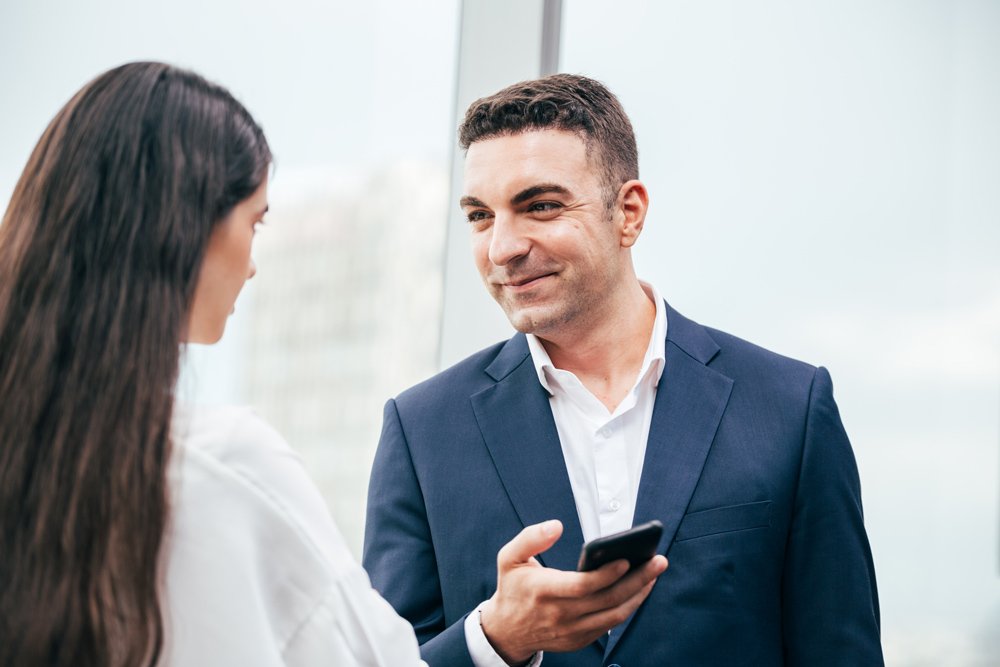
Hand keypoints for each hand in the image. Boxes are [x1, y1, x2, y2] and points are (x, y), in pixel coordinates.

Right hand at [479, 519, 667, 664]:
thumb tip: (556, 526)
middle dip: (637, 580)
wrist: (506, 631)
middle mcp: (561, 614)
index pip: (582, 586)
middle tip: (658, 561)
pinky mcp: (580, 639)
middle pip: (607, 600)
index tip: (626, 559)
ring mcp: (572, 630)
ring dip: (638, 595)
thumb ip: (530, 538)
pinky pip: (610, 625)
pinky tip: (638, 590)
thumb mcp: (509, 558)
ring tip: (653, 574)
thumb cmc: (512, 589)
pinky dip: (628, 608)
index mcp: (544, 592)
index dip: (606, 574)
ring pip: (614, 615)